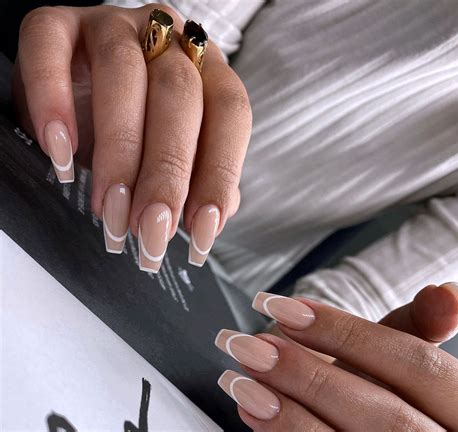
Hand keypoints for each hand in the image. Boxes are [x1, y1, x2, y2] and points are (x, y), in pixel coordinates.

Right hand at [13, 4, 250, 269]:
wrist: (79, 83)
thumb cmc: (135, 124)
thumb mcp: (172, 152)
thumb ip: (198, 178)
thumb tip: (209, 219)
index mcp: (206, 71)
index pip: (228, 115)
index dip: (219, 173)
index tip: (201, 228)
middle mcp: (167, 42)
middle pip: (178, 97)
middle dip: (166, 173)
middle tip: (151, 230)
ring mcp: (112, 27)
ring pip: (123, 76)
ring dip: (118, 152)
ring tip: (109, 209)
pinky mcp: (57, 24)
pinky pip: (50, 52)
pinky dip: (53, 103)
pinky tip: (61, 154)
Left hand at [215, 282, 457, 429]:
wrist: (384, 431)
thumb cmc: (394, 394)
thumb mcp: (408, 362)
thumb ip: (418, 329)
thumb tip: (447, 292)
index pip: (421, 366)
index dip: (350, 334)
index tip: (284, 309)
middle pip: (385, 415)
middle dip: (309, 375)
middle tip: (250, 346)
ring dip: (287, 411)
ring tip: (238, 378)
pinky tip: (252, 412)